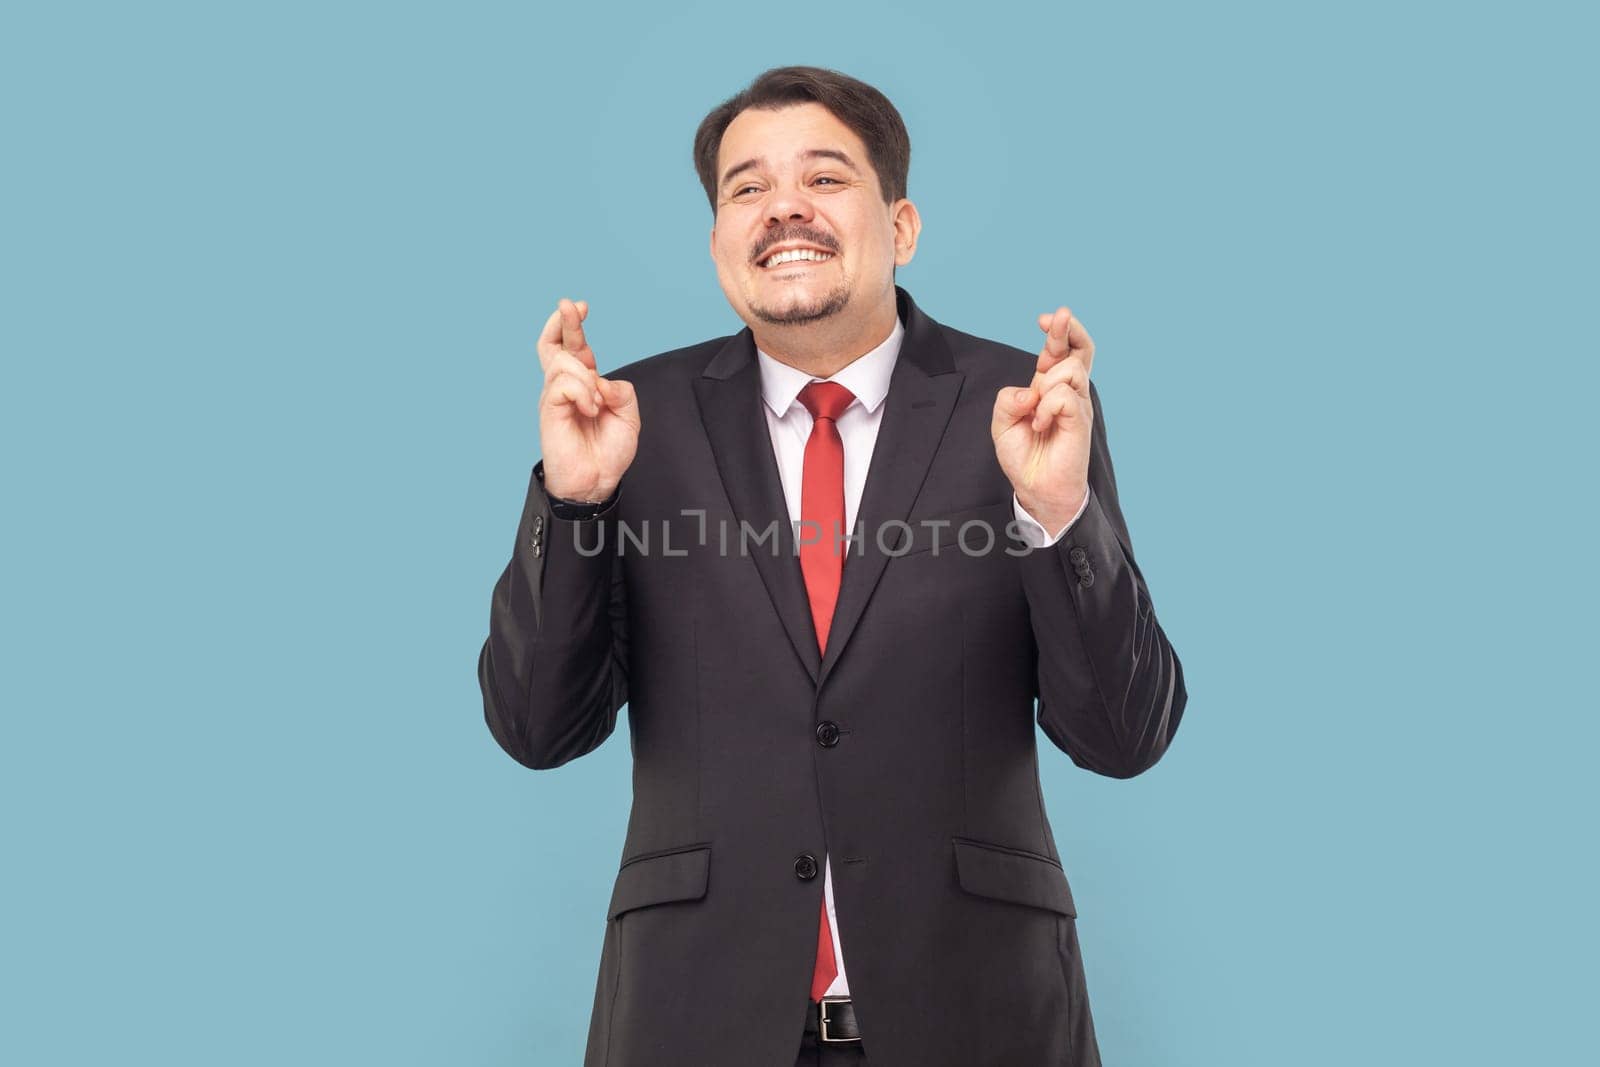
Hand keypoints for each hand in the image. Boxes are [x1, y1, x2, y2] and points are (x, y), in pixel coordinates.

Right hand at [537, 298, 639, 500]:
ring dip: (586, 378)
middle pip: (555, 345)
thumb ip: (621, 391)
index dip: (575, 325)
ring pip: (563, 363)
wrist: (597, 480)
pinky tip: (589, 410)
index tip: (582, 306)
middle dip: (562, 321)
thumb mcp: (629, 416)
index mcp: (585, 383)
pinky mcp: (549, 409)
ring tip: (596, 405)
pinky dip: (581, 392)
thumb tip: (601, 380)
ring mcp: (555, 397)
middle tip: (569, 305)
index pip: (574, 347)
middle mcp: (566, 387)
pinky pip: (562, 384)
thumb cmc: (609, 452)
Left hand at [991, 306, 1094, 530]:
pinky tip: (1040, 425)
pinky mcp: (1081, 420)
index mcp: (1047, 387)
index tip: (1044, 319)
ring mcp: (1077, 405)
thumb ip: (1007, 400)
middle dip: (1069, 327)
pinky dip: (1046, 407)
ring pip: (1071, 369)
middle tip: (1059, 316)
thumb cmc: (1024, 457)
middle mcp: (1066, 392)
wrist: (1036, 488)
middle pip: (1080, 349)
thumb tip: (1030, 390)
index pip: (1059, 351)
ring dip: (1046, 384)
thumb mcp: (1002, 424)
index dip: (1056, 330)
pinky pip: (1065, 395)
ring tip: (1036, 412)